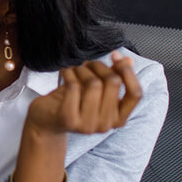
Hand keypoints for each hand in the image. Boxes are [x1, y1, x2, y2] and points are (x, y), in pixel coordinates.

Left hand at [26, 51, 141, 137]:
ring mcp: (87, 125)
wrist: (46, 121)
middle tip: (87, 64)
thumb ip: (115, 76)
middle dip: (99, 66)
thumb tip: (128, 60)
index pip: (135, 94)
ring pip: (93, 83)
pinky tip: (65, 72)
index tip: (115, 56)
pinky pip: (74, 86)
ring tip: (75, 69)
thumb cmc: (73, 103)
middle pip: (113, 82)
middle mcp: (106, 125)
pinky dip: (69, 73)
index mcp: (118, 119)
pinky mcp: (68, 119)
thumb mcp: (97, 90)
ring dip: (82, 69)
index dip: (128, 71)